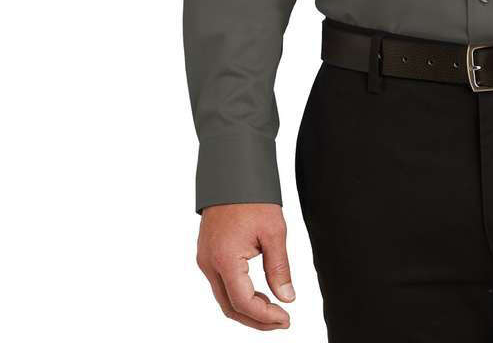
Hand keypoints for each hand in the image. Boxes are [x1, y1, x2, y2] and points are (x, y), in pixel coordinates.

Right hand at [197, 202, 295, 329]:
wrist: (232, 171)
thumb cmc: (252, 196)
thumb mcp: (274, 232)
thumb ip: (279, 268)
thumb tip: (287, 298)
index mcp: (224, 259)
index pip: (243, 302)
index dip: (265, 316)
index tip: (285, 319)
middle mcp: (209, 263)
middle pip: (230, 307)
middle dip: (256, 319)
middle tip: (281, 321)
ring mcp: (205, 259)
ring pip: (224, 298)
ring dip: (247, 309)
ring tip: (273, 310)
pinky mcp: (207, 254)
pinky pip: (220, 285)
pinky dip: (238, 295)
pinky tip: (257, 294)